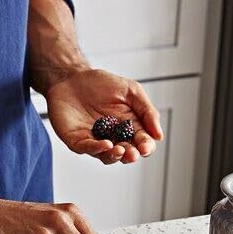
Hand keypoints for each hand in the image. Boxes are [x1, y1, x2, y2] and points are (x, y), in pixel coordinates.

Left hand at [44, 67, 163, 164]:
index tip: (146, 147)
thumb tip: (159, 135)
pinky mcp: (77, 140)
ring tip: (120, 150)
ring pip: (106, 156)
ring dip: (115, 156)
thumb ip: (147, 111)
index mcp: (129, 127)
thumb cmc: (102, 84)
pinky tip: (105, 144)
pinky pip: (87, 148)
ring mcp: (95, 140)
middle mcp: (113, 137)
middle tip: (133, 153)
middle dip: (130, 155)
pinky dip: (96, 148)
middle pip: (125, 154)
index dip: (145, 147)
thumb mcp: (132, 92)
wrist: (74, 77)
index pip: (141, 143)